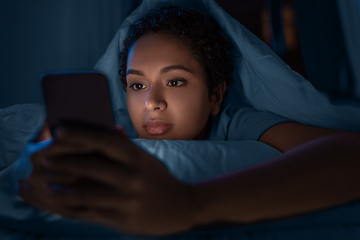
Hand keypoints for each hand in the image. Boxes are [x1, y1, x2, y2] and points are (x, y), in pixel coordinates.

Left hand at [20, 126, 197, 235]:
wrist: (182, 208)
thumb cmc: (159, 180)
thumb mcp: (146, 159)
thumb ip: (126, 146)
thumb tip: (108, 128)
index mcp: (137, 158)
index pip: (105, 141)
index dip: (80, 134)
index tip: (58, 130)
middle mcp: (132, 177)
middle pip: (91, 166)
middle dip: (64, 161)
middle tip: (43, 157)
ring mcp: (128, 199)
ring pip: (87, 191)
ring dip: (62, 186)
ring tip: (45, 181)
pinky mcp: (124, 218)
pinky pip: (92, 211)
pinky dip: (73, 205)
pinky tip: (60, 200)